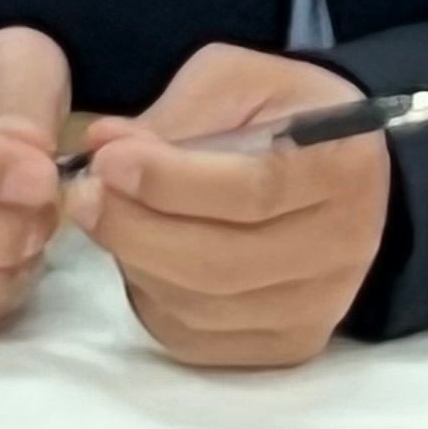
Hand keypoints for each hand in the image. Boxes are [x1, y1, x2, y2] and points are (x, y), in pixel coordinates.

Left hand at [65, 46, 390, 368]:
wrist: (338, 172)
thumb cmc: (282, 115)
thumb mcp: (238, 83)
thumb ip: (176, 115)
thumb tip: (103, 147)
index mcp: (343, 166)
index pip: (253, 191)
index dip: (171, 182)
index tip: (108, 161)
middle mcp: (343, 248)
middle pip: (221, 263)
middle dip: (135, 228)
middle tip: (84, 194)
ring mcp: (316, 307)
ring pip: (200, 307)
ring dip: (135, 262)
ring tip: (105, 217)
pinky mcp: (285, 345)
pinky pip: (196, 338)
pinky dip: (151, 299)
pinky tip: (140, 255)